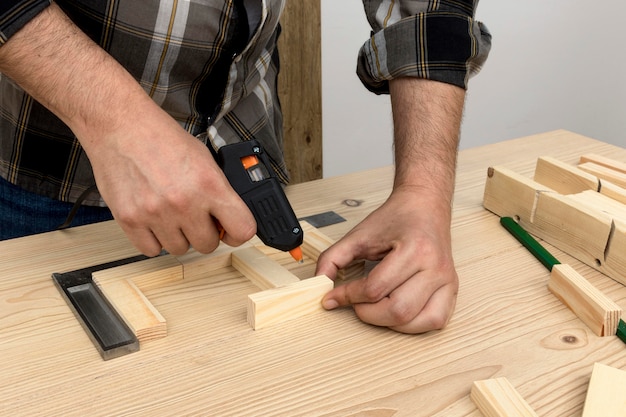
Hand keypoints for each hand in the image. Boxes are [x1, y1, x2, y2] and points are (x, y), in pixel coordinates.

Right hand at [84, 100, 256, 255]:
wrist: (120, 126)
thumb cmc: (161, 138)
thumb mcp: (203, 157)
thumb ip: (218, 190)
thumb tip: (227, 217)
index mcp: (209, 184)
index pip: (242, 229)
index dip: (239, 234)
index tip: (232, 232)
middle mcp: (184, 202)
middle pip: (208, 245)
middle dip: (204, 233)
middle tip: (195, 217)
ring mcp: (156, 214)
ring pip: (179, 249)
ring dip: (178, 236)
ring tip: (170, 213)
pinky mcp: (130, 220)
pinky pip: (151, 250)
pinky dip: (154, 240)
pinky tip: (153, 220)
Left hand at [316, 185, 458, 333]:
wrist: (425, 205)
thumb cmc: (396, 218)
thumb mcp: (358, 235)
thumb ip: (333, 258)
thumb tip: (318, 284)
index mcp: (414, 249)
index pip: (375, 288)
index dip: (348, 296)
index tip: (333, 297)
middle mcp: (435, 266)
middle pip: (398, 310)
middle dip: (368, 313)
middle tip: (355, 303)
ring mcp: (447, 280)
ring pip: (417, 321)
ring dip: (390, 323)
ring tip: (376, 308)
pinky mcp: (452, 288)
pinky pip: (436, 320)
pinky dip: (413, 325)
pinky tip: (398, 313)